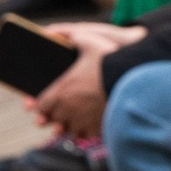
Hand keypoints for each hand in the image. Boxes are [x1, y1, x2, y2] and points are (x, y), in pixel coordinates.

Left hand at [30, 21, 144, 139]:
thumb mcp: (91, 41)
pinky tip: (86, 126)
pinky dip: (83, 132)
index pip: (41, 105)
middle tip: (52, 114)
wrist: (132, 80)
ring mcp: (83, 121)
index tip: (38, 106)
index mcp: (61, 90)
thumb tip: (63, 35)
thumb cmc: (110, 60)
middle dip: (52, 116)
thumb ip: (75, 37)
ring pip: (68, 130)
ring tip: (71, 120)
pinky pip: (85, 136)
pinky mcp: (97, 129)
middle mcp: (68, 109)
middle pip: (53, 119)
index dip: (38, 106)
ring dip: (67, 125)